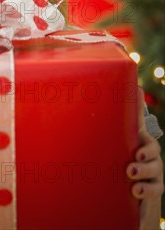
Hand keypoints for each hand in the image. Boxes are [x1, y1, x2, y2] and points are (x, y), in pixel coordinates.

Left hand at [126, 87, 163, 228]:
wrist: (126, 185)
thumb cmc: (123, 154)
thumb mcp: (124, 135)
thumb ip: (131, 114)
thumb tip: (136, 87)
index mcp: (142, 143)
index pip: (149, 143)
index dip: (146, 147)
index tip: (138, 154)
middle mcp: (150, 158)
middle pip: (154, 158)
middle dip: (144, 164)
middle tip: (130, 169)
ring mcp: (153, 174)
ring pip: (155, 173)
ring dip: (144, 177)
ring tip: (132, 180)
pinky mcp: (152, 190)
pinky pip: (156, 190)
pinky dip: (148, 191)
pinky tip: (137, 192)